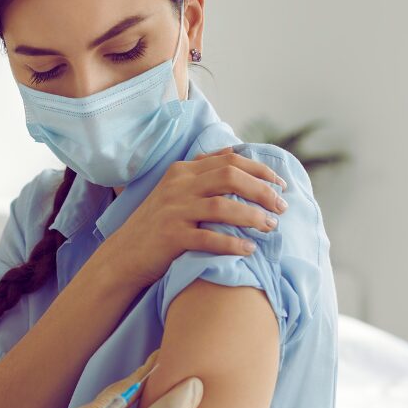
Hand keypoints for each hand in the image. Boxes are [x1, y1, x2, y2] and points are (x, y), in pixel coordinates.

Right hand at [105, 148, 287, 289]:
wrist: (124, 254)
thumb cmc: (157, 223)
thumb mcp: (175, 189)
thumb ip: (202, 171)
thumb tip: (236, 153)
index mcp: (181, 171)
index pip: (229, 160)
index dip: (260, 170)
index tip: (280, 184)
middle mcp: (178, 186)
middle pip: (230, 177)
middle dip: (263, 191)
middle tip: (282, 207)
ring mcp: (174, 210)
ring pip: (223, 206)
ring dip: (253, 216)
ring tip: (270, 227)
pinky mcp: (171, 236)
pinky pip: (209, 238)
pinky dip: (233, 243)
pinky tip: (249, 249)